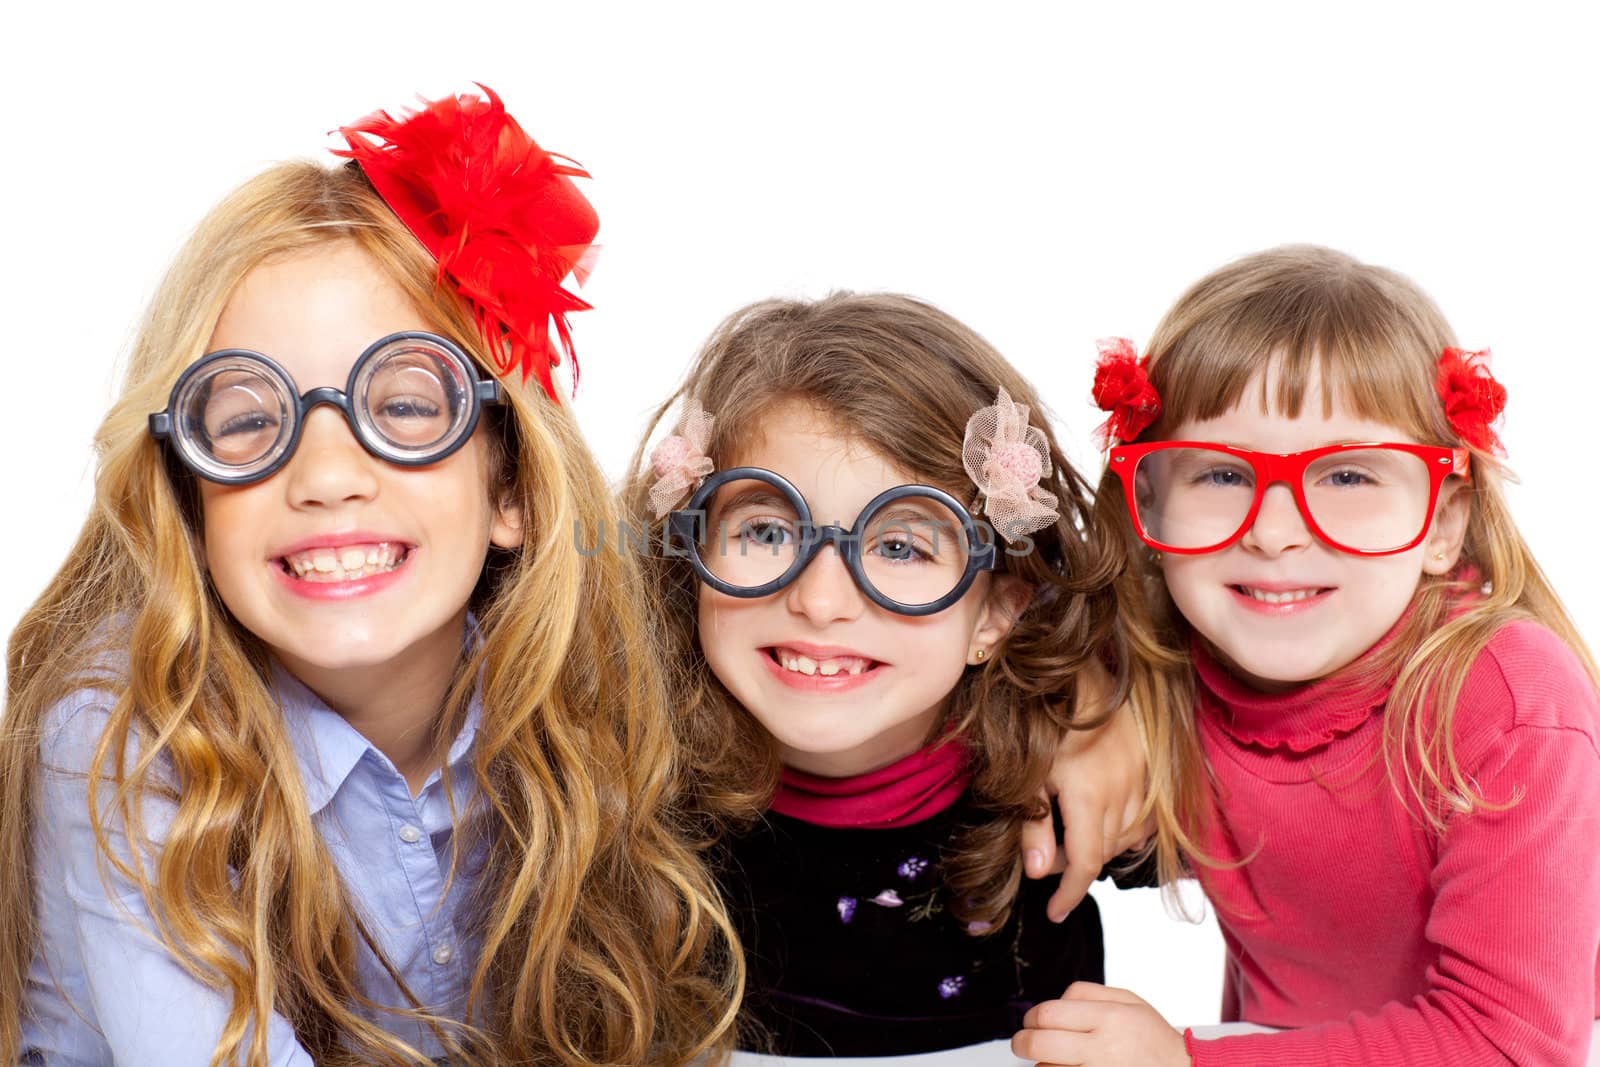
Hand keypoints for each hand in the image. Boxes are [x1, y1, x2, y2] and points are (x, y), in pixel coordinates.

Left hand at [1012, 982, 1189, 1066]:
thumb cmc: (1154, 1040)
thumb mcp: (1130, 1002)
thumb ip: (1088, 995)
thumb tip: (1053, 1001)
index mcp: (1109, 1018)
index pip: (1049, 1013)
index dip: (1032, 1017)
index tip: (1031, 1021)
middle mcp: (1103, 1048)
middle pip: (1039, 1043)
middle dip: (1021, 1042)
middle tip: (1022, 1043)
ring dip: (1042, 1064)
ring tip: (1055, 1060)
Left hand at [1020, 658, 1151, 919]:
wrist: (1082, 669)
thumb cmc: (1047, 717)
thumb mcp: (1030, 772)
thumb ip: (1033, 826)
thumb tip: (1038, 874)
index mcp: (1089, 796)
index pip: (1083, 864)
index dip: (1069, 895)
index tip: (1055, 912)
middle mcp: (1123, 791)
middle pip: (1102, 853)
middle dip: (1075, 868)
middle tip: (1051, 869)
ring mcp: (1143, 778)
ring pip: (1125, 837)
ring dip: (1099, 848)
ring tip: (1072, 842)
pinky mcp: (1155, 765)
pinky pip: (1145, 815)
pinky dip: (1127, 829)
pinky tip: (1109, 823)